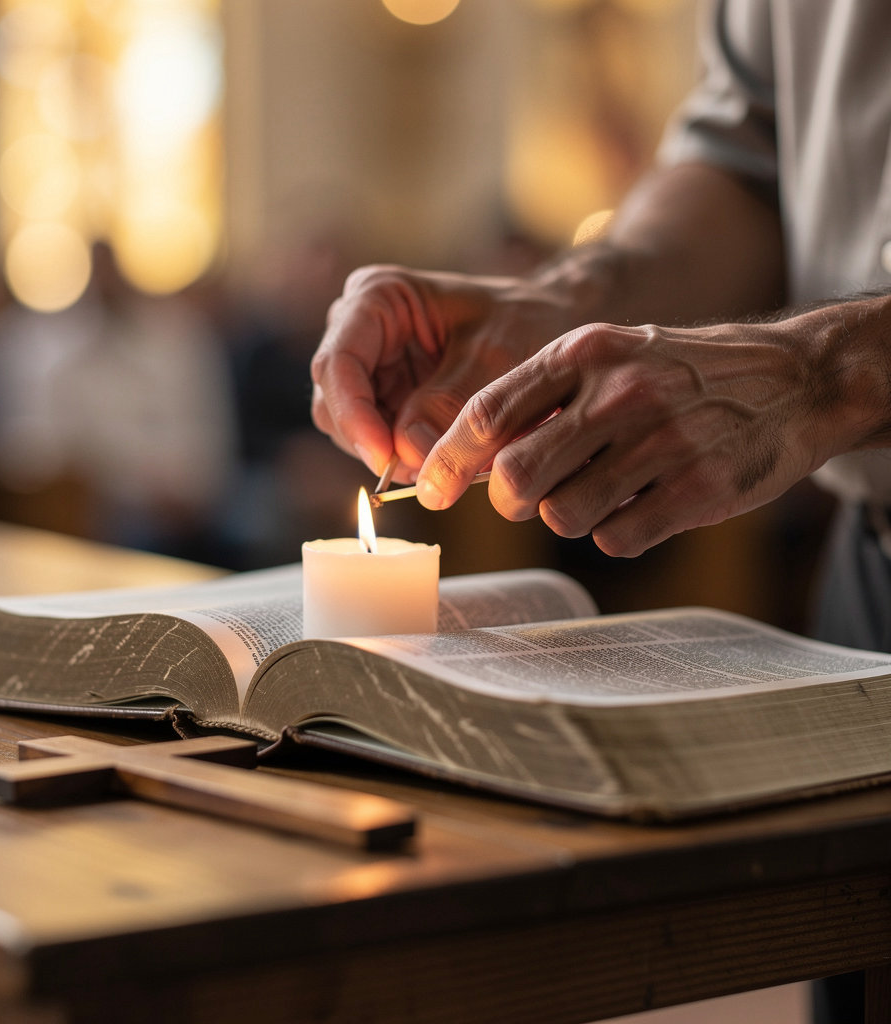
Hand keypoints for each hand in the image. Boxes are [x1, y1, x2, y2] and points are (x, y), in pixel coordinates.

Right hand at [310, 264, 570, 479]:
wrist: (547, 325)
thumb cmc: (524, 322)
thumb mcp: (496, 356)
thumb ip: (450, 402)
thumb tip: (405, 454)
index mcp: (377, 297)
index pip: (338, 363)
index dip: (354, 416)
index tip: (384, 459)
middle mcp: (358, 329)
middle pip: (334, 402)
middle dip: (372, 442)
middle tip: (423, 473)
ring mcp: (367, 367)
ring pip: (349, 429)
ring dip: (387, 455)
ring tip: (443, 464)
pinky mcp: (381, 398)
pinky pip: (374, 440)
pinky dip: (400, 457)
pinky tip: (439, 458)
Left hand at [416, 319, 841, 556]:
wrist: (793, 378)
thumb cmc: (677, 374)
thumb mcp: (608, 357)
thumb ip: (541, 399)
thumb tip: (469, 460)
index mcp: (584, 353)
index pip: (488, 413)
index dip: (447, 459)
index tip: (429, 490)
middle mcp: (619, 393)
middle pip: (517, 478)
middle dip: (510, 501)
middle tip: (527, 498)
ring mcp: (662, 442)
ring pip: (563, 516)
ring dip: (570, 515)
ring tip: (606, 488)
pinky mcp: (699, 489)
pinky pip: (616, 539)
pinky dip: (618, 532)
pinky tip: (645, 503)